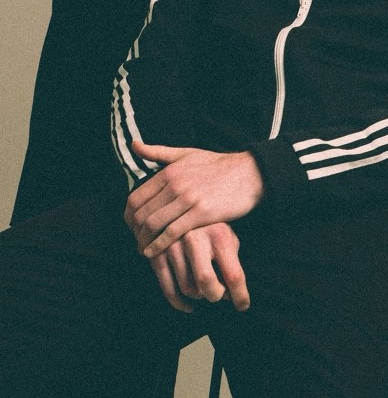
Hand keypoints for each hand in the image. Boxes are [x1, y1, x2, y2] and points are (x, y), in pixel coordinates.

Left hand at [125, 143, 263, 256]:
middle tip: (137, 241)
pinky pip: (172, 233)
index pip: (135, 198)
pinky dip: (158, 246)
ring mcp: (188, 199)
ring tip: (143, 250)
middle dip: (135, 232)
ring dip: (143, 241)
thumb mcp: (186, 153)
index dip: (128, 216)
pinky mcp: (201, 213)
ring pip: (153, 224)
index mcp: (169, 171)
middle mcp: (175, 184)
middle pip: (141, 214)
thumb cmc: (218, 165)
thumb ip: (158, 152)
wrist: (249, 173)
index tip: (131, 226)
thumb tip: (133, 144)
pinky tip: (153, 253)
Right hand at [149, 222, 249, 312]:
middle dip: (215, 295)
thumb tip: (229, 295)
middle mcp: (194, 238)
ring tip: (205, 290)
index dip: (240, 295)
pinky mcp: (157, 255)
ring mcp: (173, 246)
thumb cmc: (212, 227)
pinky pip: (168, 289)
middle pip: (206, 281)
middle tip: (220, 295)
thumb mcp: (228, 237)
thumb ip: (231, 263)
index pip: (233, 274)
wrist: (180, 206)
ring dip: (199, 296)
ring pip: (187, 288)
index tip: (243, 306)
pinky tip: (189, 305)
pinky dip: (179, 303)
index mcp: (219, 233)